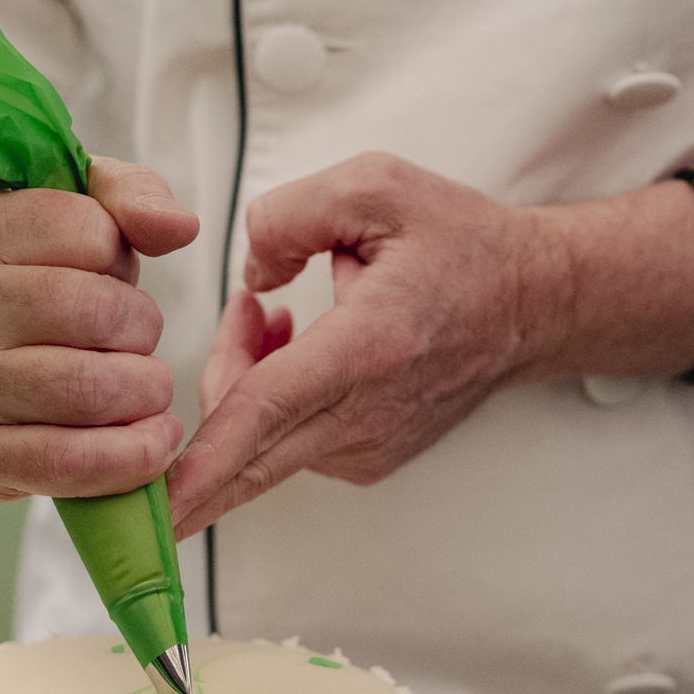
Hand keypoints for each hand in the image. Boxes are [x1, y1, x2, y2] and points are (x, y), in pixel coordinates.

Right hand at [0, 157, 198, 498]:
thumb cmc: (21, 276)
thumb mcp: (68, 208)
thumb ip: (131, 195)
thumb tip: (179, 226)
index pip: (87, 232)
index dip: (120, 257)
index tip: (104, 274)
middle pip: (96, 314)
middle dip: (141, 329)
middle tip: (131, 340)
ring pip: (91, 391)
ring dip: (144, 392)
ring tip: (141, 386)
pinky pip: (71, 463)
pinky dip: (131, 457)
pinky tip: (150, 440)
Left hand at [167, 153, 567, 536]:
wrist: (533, 303)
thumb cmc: (461, 244)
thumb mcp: (376, 187)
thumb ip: (291, 214)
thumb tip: (247, 275)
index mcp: (369, 348)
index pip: (268, 412)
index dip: (206, 462)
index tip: (160, 506)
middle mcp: (368, 415)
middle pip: (249, 451)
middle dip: (197, 411)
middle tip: (245, 317)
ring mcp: (367, 448)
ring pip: (259, 438)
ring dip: (242, 378)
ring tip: (276, 311)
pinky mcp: (366, 461)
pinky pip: (285, 443)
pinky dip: (268, 400)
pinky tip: (293, 346)